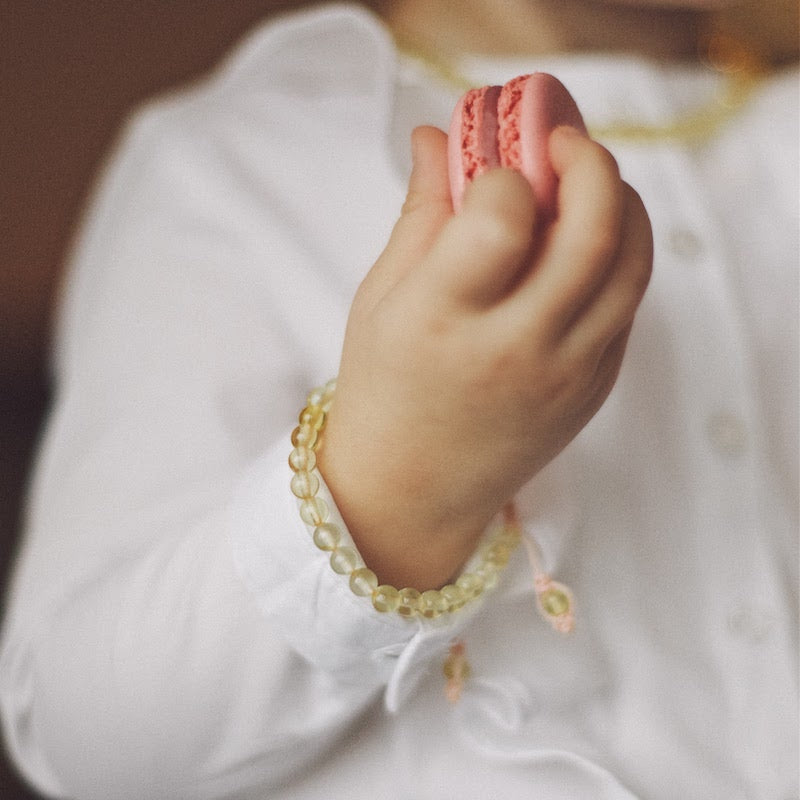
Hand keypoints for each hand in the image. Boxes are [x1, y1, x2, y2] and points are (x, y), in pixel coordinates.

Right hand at [317, 125, 652, 588]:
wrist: (412, 491)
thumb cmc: (384, 390)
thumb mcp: (381, 299)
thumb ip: (421, 213)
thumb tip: (440, 135)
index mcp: (441, 321)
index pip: (503, 216)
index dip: (503, 171)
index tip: (491, 168)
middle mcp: (512, 349)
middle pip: (591, 232)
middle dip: (589, 162)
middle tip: (565, 142)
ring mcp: (564, 376)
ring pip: (630, 265)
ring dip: (621, 204)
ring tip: (587, 186)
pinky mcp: (592, 391)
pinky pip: (628, 307)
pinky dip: (619, 257)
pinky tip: (586, 247)